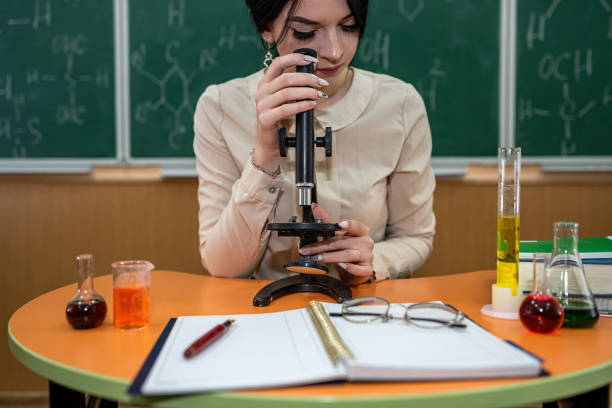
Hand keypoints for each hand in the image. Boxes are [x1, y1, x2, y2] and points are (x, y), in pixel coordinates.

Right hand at [253, 53, 328, 172]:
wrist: (271, 142)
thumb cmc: (281, 119)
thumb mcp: (286, 99)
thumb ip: (294, 87)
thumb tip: (315, 78)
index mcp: (265, 83)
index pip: (277, 63)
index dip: (295, 58)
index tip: (312, 60)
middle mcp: (261, 92)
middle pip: (286, 78)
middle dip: (307, 79)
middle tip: (322, 83)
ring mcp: (262, 105)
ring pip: (287, 93)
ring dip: (307, 92)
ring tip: (320, 95)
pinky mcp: (265, 118)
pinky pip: (286, 109)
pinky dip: (301, 106)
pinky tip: (312, 105)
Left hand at [299, 204, 374, 285]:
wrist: (356, 267)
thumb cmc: (348, 248)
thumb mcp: (339, 235)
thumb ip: (328, 223)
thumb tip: (315, 208)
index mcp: (361, 231)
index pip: (356, 226)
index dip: (348, 225)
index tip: (339, 224)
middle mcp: (366, 242)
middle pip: (343, 242)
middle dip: (323, 246)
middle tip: (309, 249)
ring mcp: (367, 256)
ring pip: (348, 255)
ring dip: (330, 256)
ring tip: (318, 258)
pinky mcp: (366, 269)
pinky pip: (358, 269)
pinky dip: (349, 268)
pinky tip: (340, 265)